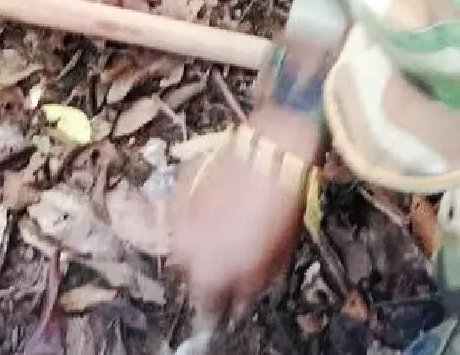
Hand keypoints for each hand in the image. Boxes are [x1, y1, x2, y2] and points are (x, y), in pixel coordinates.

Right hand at [169, 108, 319, 320]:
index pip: (205, 306)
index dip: (217, 307)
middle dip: (206, 275)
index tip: (226, 306)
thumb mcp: (275, 257)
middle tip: (226, 267)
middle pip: (190, 275)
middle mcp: (185, 251)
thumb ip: (250, 283)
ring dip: (198, 248)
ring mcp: (177, 220)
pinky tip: (213, 214)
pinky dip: (193, 222)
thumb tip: (237, 300)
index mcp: (210, 271)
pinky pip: (181, 219)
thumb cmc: (282, 210)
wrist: (270, 152)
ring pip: (182, 247)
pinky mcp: (177, 193)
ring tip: (219, 239)